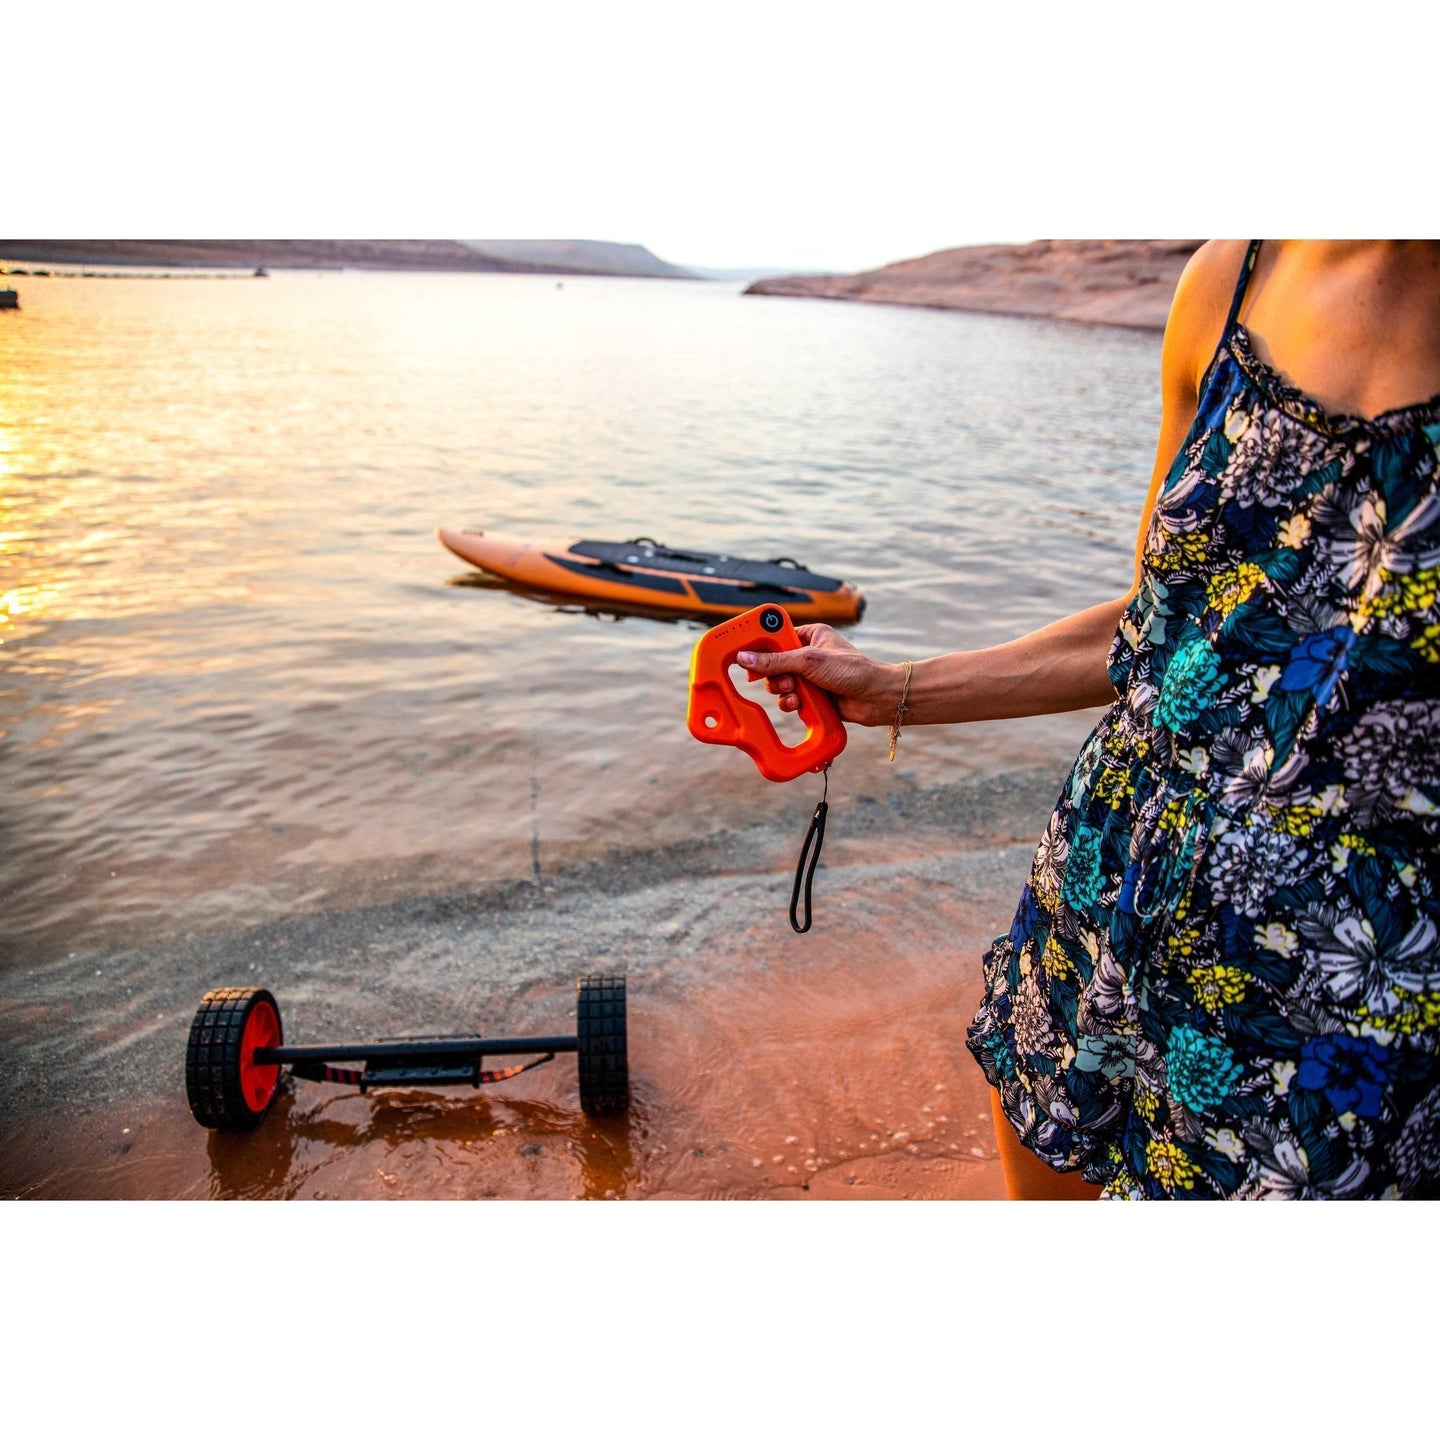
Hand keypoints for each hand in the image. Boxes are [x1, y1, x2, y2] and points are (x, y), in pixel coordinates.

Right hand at [736, 624, 903, 726]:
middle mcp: (808, 654)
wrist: (877, 698)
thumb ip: (776, 660)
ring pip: (779, 684)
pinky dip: (791, 703)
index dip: (760, 646)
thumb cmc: (853, 670)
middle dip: (775, 675)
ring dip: (783, 691)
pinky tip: (800, 704)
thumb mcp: (809, 660)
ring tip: (796, 694)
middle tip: (783, 679)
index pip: (776, 636)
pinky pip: (790, 699)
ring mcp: (810, 676)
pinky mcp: (812, 696)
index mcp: (810, 635)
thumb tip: (745, 658)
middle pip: (773, 663)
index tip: (745, 654)